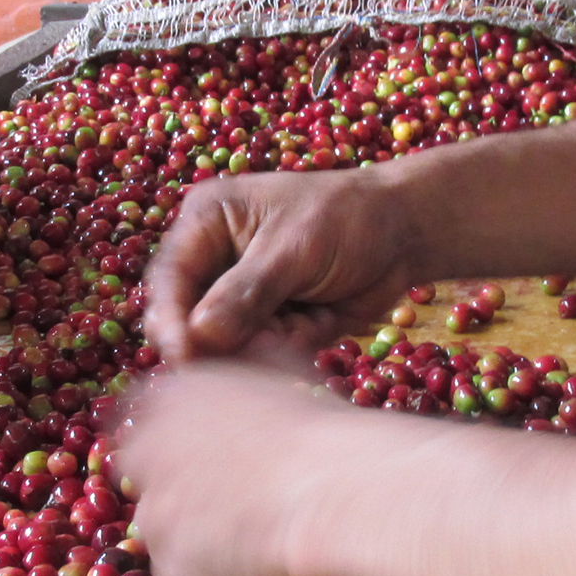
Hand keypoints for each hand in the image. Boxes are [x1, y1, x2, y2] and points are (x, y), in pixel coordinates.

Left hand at [114, 362, 380, 575]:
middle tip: (236, 510)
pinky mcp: (172, 573)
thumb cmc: (328, 431)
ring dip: (204, 545)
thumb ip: (244, 374)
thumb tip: (248, 357)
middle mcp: (146, 455)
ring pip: (171, 540)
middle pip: (149, 484)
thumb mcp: (282, 374)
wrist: (343, 495)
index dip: (176, 449)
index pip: (142, 424)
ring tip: (265, 543)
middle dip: (183, 499)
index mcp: (169, 399)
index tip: (208, 465)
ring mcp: (155, 518)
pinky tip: (267, 573)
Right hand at [141, 169, 423, 364]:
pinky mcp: (267, 324)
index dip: (170, 320)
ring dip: (256, 347)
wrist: (405, 232)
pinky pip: (258, 355)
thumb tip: (198, 336)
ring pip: (221, 344)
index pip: (169, 278)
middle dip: (217, 341)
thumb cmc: (348, 219)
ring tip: (298, 325)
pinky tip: (315, 324)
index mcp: (206, 222)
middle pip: (186, 318)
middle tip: (261, 342)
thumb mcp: (294, 249)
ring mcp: (239, 296)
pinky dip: (284, 351)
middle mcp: (213, 260)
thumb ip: (246, 293)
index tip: (184, 356)